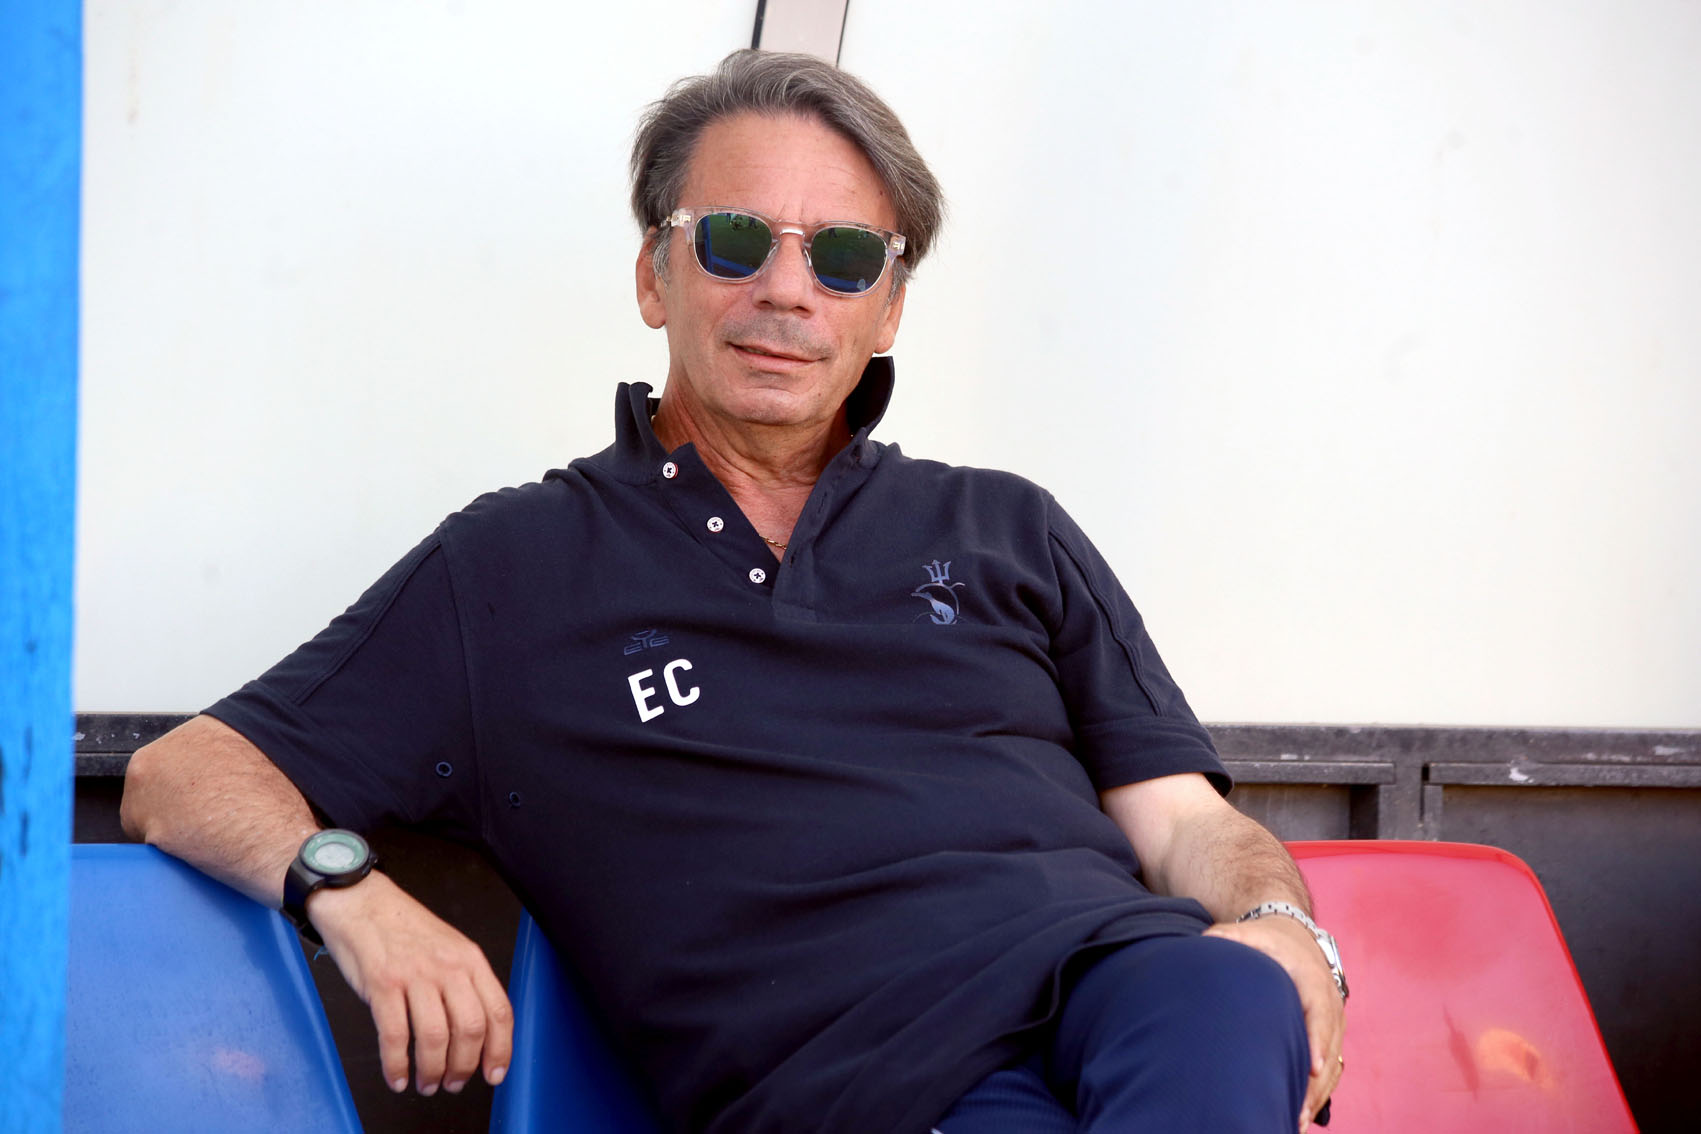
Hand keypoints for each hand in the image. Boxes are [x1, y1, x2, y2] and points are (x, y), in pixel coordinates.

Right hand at [307, 871, 512, 1095]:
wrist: (362, 902)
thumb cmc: (404, 928)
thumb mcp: (450, 947)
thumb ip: (465, 983)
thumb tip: (476, 1031)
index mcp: (471, 960)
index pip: (498, 1010)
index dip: (500, 1049)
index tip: (494, 1073)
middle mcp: (448, 967)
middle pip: (469, 1029)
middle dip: (463, 1066)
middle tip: (454, 1083)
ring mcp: (415, 975)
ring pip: (434, 1037)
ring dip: (432, 1071)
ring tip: (427, 1083)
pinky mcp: (383, 984)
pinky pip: (394, 1036)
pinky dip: (396, 1065)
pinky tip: (398, 1077)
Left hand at [1205, 914, 1343, 1131]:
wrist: (1295, 939)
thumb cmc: (1267, 941)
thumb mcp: (1249, 934)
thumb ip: (1227, 938)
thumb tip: (1203, 944)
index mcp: (1312, 981)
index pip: (1320, 1013)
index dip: (1317, 1040)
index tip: (1313, 1067)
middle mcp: (1330, 1005)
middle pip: (1329, 1048)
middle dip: (1315, 1082)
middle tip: (1298, 1111)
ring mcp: (1334, 1024)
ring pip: (1332, 1066)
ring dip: (1316, 1096)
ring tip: (1296, 1123)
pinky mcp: (1330, 1038)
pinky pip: (1331, 1071)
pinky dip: (1318, 1094)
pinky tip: (1300, 1117)